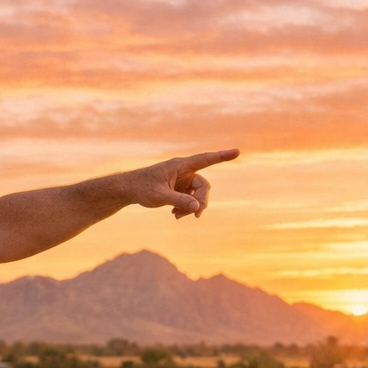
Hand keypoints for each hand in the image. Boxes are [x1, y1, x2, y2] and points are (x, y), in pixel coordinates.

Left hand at [118, 149, 238, 218]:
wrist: (129, 190)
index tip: (237, 151)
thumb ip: (179, 200)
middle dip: (201, 201)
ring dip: (191, 207)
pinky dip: (185, 208)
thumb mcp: (160, 196)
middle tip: (196, 215)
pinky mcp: (180, 189)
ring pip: (197, 195)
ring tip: (177, 216)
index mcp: (181, 166)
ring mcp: (183, 181)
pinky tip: (174, 214)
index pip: (205, 159)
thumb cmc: (142, 188)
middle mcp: (184, 171)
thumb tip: (197, 207)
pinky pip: (190, 200)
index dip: (222, 156)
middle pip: (203, 186)